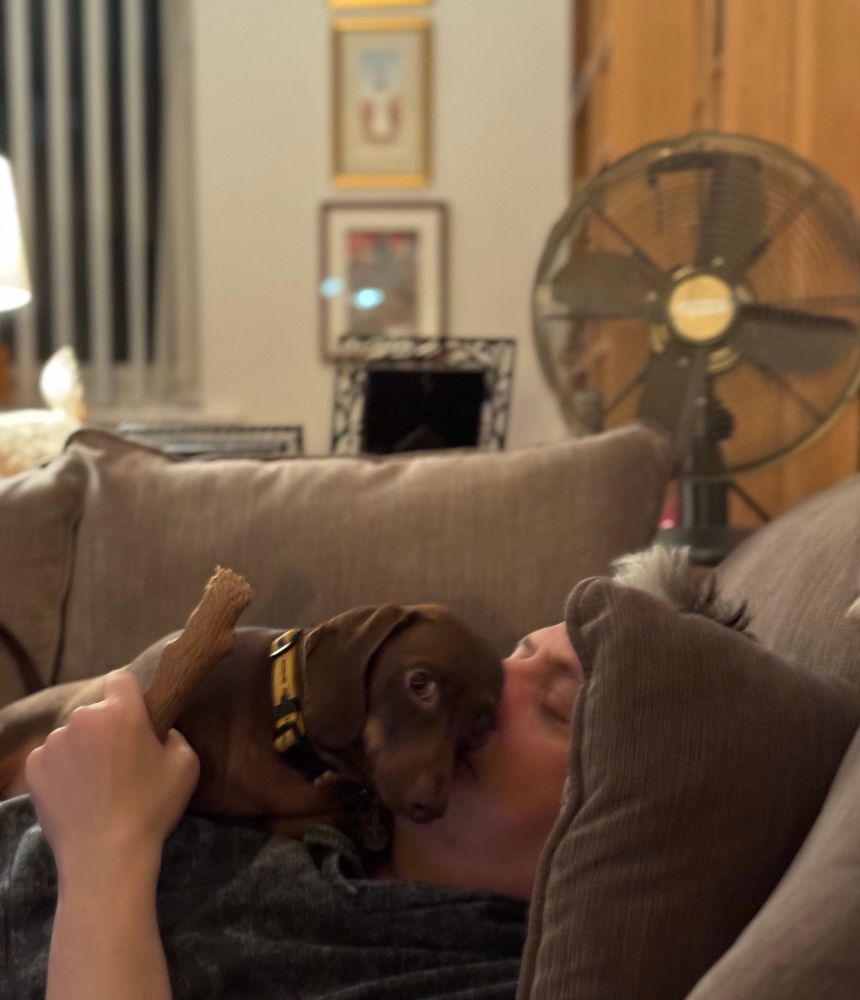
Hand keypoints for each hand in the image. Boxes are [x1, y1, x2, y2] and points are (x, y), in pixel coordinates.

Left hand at [25, 669, 199, 887]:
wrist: (105, 857)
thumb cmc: (151, 809)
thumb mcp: (187, 764)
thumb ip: (173, 734)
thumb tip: (158, 731)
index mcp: (122, 712)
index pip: (121, 680)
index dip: (130, 697)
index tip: (136, 720)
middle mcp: (83, 719)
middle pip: (96, 712)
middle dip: (107, 729)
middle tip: (121, 762)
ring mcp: (53, 743)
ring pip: (72, 735)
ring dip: (83, 749)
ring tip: (97, 785)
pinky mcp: (34, 768)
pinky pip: (51, 758)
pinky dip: (62, 770)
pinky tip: (77, 794)